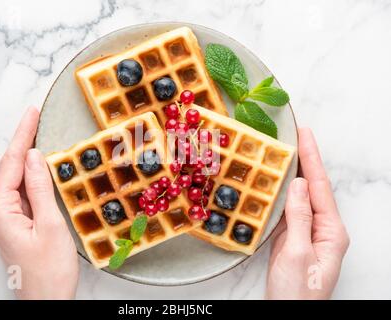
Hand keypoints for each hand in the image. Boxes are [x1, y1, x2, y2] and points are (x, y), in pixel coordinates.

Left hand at [0, 107, 78, 299]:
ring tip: (38, 133)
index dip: (23, 136)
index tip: (32, 112)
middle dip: (22, 141)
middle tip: (35, 116)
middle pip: (10, 169)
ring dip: (27, 157)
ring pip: (17, 180)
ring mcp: (8, 219)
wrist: (46, 301)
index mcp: (1, 211)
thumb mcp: (49, 226)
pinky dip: (33, 176)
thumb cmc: (49, 270)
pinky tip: (41, 167)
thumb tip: (35, 157)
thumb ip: (40, 189)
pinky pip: (24, 193)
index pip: (12, 164)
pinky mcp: (18, 224)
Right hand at [266, 128, 348, 299]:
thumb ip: (298, 217)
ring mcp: (307, 232)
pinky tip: (272, 182)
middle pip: (312, 187)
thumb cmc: (297, 292)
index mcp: (330, 231)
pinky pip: (287, 210)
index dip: (312, 157)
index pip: (320, 186)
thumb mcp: (297, 253)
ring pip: (298, 197)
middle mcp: (322, 228)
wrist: (288, 313)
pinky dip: (278, 193)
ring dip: (291, 174)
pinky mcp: (292, 238)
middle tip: (295, 134)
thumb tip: (296, 184)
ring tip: (282, 152)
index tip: (305, 133)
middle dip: (305, 160)